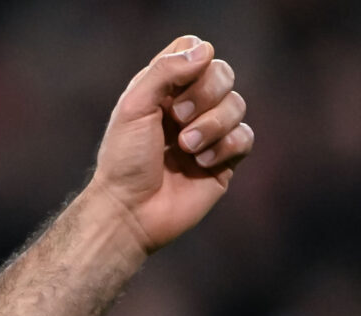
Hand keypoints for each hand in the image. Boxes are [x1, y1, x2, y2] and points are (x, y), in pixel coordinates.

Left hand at [90, 35, 252, 253]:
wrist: (130, 211)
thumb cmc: (124, 160)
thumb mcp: (134, 108)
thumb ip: (164, 72)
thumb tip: (205, 50)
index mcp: (163, 90)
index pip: (195, 51)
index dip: (194, 60)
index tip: (176, 84)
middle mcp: (188, 107)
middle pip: (222, 73)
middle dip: (205, 94)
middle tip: (177, 118)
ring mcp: (208, 132)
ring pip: (237, 104)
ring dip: (212, 125)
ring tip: (185, 148)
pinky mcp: (224, 159)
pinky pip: (245, 136)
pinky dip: (225, 147)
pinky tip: (201, 163)